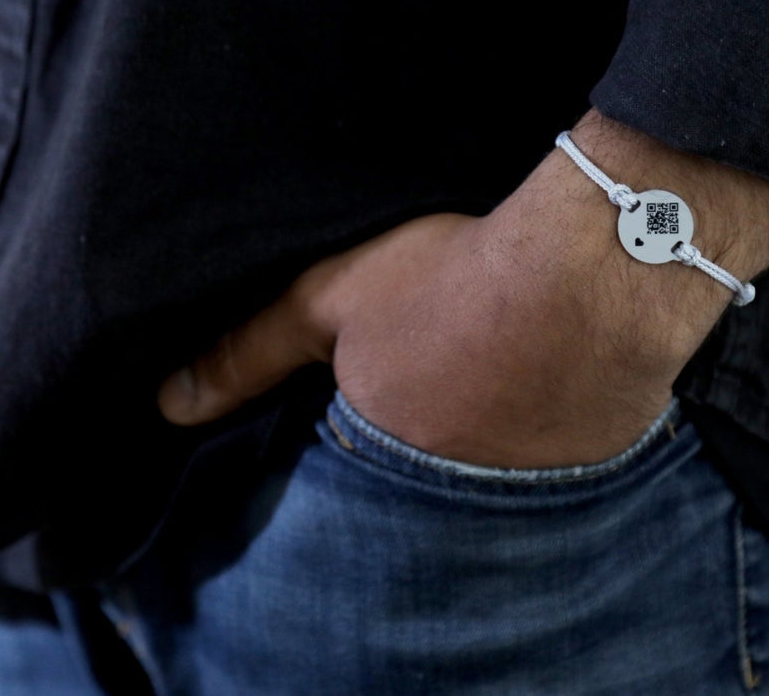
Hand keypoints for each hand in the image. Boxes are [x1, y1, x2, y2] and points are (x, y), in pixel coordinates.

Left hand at [157, 111, 768, 467]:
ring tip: (481, 375)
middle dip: (413, 440)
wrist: (598, 271)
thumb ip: (249, 350)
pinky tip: (541, 373)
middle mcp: (460, 497)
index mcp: (388, 459)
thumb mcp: (333, 298)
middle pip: (417, 481)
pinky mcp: (596, 460)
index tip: (359, 392)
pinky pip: (550, 454)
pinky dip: (540, 422)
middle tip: (426, 382)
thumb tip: (170, 404)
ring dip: (482, 433)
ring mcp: (533, 485)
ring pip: (487, 471)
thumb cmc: (457, 280)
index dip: (349, 427)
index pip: (345, 476)